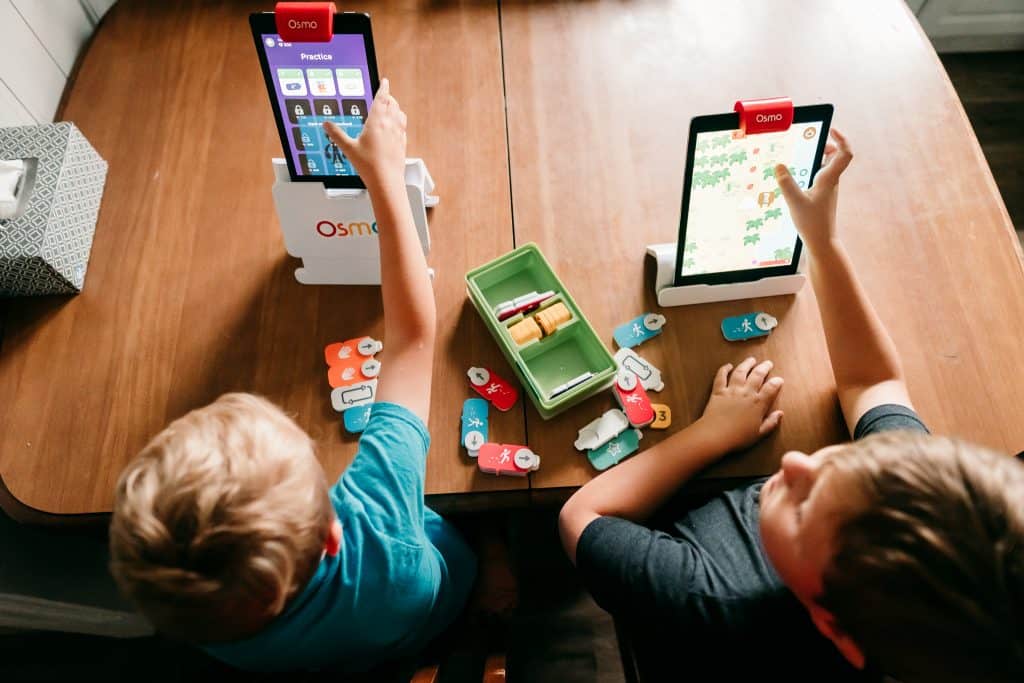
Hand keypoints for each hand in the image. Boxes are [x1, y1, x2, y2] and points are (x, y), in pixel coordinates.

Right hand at [323, 78, 406, 190]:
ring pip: (400, 113)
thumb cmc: (369, 166)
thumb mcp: (348, 148)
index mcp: (377, 121)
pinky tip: (396, 126)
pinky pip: (403, 126)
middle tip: (384, 94)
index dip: (383, 87)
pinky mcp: (403, 144)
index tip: (384, 81)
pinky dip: (399, 121)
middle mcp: (390, 125)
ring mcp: (398, 134)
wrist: (386, 181)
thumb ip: (336, 134)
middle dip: (388, 97)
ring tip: (391, 107)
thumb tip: (326, 124)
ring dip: (395, 107)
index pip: (382, 98)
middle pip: (392, 104)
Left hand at [699, 357, 783, 451]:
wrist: (715, 435)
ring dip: (746, 364)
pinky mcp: (718, 391)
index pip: (771, 389)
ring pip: (740, 372)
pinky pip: (721, 377)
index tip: (779, 379)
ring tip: (751, 359)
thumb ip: (771, 423)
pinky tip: (728, 366)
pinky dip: (724, 369)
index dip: (776, 382)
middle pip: (757, 375)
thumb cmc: (738, 437)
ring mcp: (731, 390)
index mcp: (758, 404)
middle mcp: (746, 393)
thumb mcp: (759, 434)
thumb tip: (780, 413)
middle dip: (764, 367)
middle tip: (768, 363)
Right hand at [775, 128, 852, 250]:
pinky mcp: (821, 194)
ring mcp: (827, 187)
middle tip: (809, 141)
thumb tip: (779, 165)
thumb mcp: (795, 202)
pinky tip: (795, 176)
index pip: (844, 153)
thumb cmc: (812, 223)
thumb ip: (786, 183)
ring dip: (816, 157)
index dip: (841, 138)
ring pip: (826, 165)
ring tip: (798, 156)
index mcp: (829, 179)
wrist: (821, 242)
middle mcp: (831, 180)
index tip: (832, 129)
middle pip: (836, 155)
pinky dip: (810, 170)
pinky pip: (819, 175)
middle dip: (824, 144)